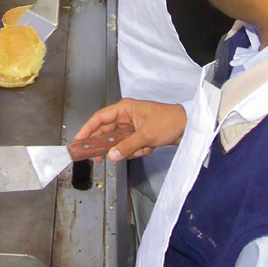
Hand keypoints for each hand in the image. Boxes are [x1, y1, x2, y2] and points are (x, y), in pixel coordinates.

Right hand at [69, 98, 186, 161]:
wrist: (189, 126)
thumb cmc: (168, 122)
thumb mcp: (146, 135)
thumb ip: (126, 146)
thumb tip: (110, 156)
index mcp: (125, 108)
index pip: (99, 118)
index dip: (87, 129)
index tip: (78, 141)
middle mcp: (126, 116)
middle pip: (107, 132)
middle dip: (108, 146)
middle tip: (98, 158)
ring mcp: (133, 126)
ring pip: (120, 142)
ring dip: (128, 149)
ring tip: (141, 149)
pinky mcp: (140, 135)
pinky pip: (130, 146)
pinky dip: (138, 150)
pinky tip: (149, 148)